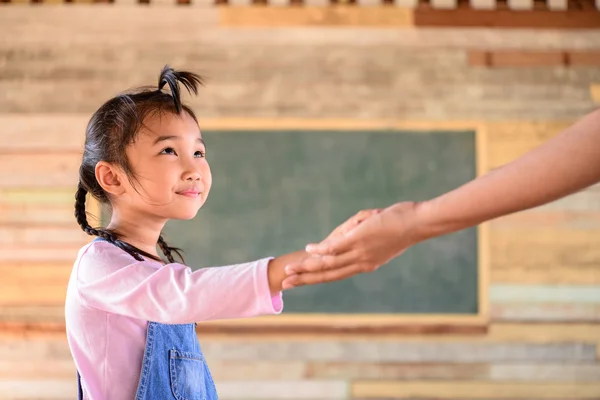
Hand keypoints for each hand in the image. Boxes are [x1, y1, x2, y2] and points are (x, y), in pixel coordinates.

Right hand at [282, 202, 421, 287]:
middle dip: (306, 280)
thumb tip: (350, 231)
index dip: (319, 278)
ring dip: (307, 268)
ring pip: (328, 264)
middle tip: (286, 285)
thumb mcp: (380, 233)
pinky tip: (308, 250)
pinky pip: (335, 248)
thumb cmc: (404, 224)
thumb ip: (362, 234)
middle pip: (328, 275)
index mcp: (367, 264)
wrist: (418, 223)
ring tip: (290, 271)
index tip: (304, 281)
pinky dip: (320, 250)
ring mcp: (359, 252)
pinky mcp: (358, 240)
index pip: (338, 274)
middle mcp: (362, 263)